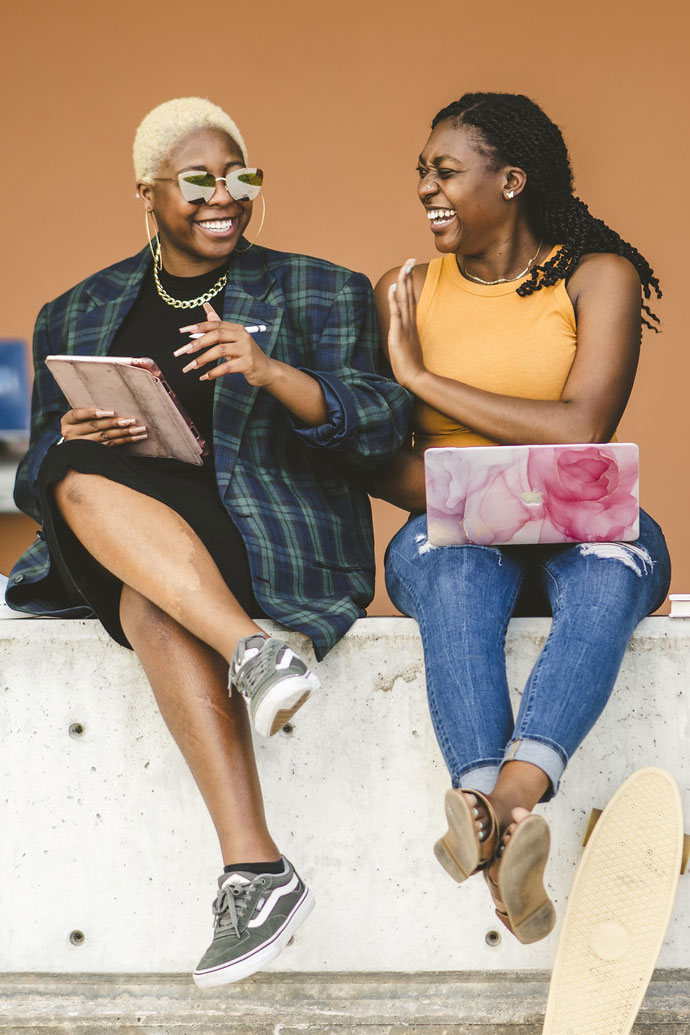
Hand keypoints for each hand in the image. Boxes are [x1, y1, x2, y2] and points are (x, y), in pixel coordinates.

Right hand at [60, 408, 147, 445]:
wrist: (76, 443)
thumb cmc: (81, 421)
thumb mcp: (79, 415)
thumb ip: (90, 409)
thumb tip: (114, 400)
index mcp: (67, 421)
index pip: (78, 414)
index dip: (92, 413)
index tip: (109, 412)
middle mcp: (71, 434)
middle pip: (95, 426)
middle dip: (114, 423)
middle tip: (130, 420)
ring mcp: (81, 445)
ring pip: (105, 436)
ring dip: (124, 432)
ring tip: (138, 428)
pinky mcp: (93, 452)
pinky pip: (111, 444)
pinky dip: (125, 440)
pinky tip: (136, 437)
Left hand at [175, 302, 276, 386]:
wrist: (267, 370)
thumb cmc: (246, 355)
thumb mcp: (233, 339)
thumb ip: (219, 326)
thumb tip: (207, 309)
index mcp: (237, 328)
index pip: (215, 324)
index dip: (198, 326)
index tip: (183, 331)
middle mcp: (242, 336)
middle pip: (216, 335)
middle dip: (198, 343)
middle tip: (184, 351)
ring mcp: (246, 349)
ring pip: (220, 351)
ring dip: (203, 359)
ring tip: (192, 366)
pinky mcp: (247, 364)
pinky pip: (227, 367)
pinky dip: (214, 373)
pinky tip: (205, 377)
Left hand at [387, 259, 426, 389]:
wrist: (416, 378)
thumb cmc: (410, 366)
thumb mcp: (406, 347)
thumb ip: (404, 337)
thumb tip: (400, 331)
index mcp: (411, 325)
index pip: (410, 300)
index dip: (409, 284)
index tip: (408, 269)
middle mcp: (410, 323)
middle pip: (409, 295)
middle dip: (408, 276)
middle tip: (409, 259)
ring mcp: (405, 328)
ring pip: (404, 301)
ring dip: (403, 283)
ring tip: (403, 267)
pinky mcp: (399, 334)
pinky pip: (396, 314)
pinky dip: (394, 300)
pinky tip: (393, 288)